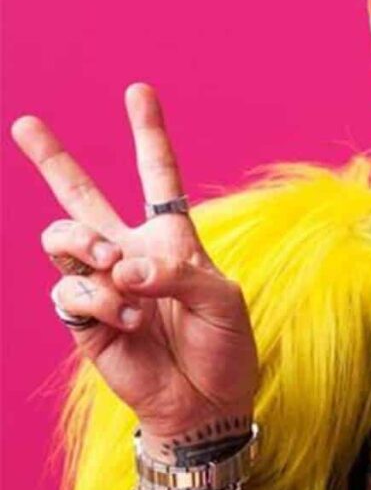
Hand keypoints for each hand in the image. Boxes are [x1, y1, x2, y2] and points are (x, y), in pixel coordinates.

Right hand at [11, 83, 258, 461]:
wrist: (206, 399)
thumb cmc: (224, 344)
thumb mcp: (220, 298)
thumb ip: (175, 273)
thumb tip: (121, 268)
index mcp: (171, 238)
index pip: (157, 176)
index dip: (149, 133)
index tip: (139, 91)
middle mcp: (129, 253)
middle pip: (82, 197)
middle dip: (53, 159)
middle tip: (26, 124)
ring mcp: (103, 285)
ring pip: (62, 237)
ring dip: (85, 245)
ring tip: (115, 268)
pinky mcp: (83, 319)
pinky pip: (70, 291)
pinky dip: (100, 301)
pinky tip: (130, 320)